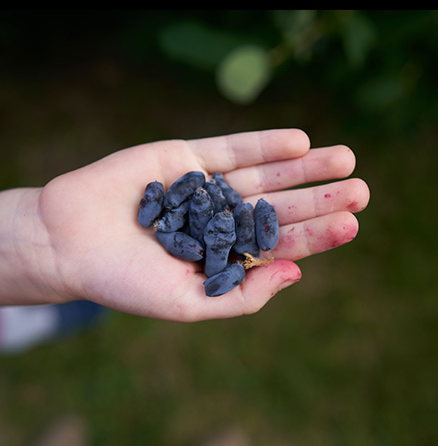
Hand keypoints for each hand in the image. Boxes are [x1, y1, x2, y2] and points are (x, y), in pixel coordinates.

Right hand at [36, 129, 368, 320]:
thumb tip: (295, 274)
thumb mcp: (188, 303)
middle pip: (281, 208)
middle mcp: (224, 219)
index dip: (316, 236)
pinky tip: (299, 142)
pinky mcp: (188, 157)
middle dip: (320, 199)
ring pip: (266, 174)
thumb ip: (242, 295)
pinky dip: (265, 145)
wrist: (69, 243)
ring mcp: (209, 187)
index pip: (280, 245)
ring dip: (305, 167)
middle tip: (361, 190)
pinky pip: (232, 148)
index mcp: (226, 255)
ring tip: (344, 158)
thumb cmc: (125, 282)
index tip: (350, 224)